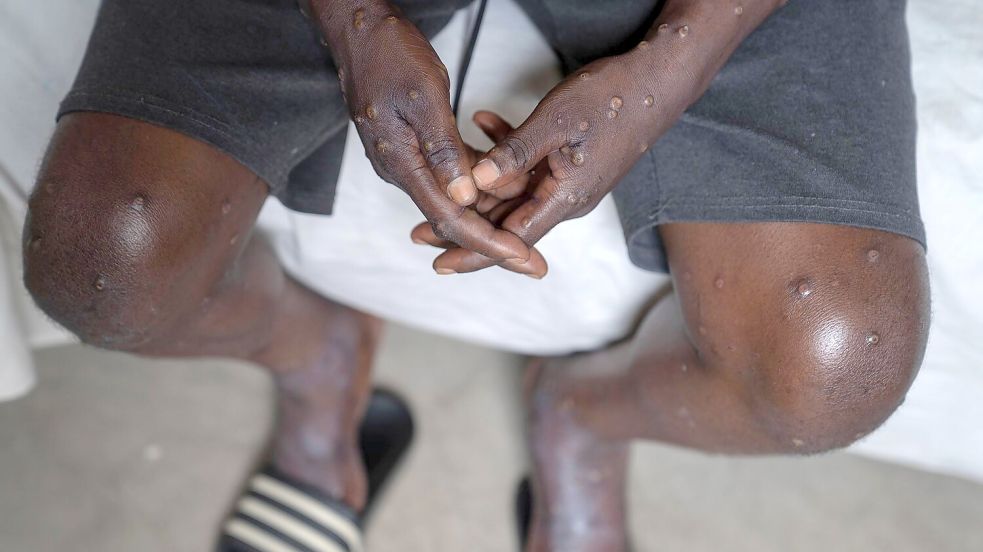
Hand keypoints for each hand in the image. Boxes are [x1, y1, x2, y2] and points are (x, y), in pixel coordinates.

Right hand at [316, 1, 528, 261]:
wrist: (359, 33)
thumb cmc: (389, 56)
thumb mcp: (425, 99)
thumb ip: (444, 151)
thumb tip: (464, 198)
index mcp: (401, 165)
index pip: (450, 219)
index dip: (489, 243)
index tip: (521, 258)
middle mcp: (401, 171)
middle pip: (453, 220)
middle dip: (495, 240)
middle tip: (533, 261)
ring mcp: (406, 161)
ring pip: (454, 199)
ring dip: (490, 211)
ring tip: (530, 226)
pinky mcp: (413, 148)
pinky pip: (449, 175)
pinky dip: (477, 182)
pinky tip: (505, 184)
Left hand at [429, 51, 675, 276]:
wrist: (658, 80)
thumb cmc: (612, 99)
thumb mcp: (553, 123)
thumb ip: (513, 154)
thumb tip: (476, 181)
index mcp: (565, 198)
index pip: (511, 239)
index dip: (474, 253)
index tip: (440, 262)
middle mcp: (567, 198)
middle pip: (507, 221)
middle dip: (465, 221)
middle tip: (420, 228)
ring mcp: (569, 181)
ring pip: (515, 192)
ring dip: (480, 182)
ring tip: (443, 177)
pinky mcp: (570, 162)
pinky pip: (530, 166)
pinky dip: (506, 149)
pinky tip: (483, 123)